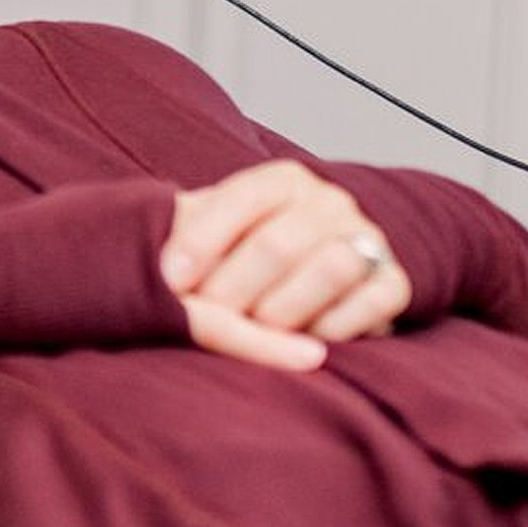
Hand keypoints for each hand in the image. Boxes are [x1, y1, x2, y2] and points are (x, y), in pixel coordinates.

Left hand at [160, 161, 409, 370]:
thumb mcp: (214, 235)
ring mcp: (368, 240)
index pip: (241, 199)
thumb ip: (182, 231)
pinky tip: (301, 344)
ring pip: (330, 268)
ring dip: (284, 309)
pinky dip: (332, 328)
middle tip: (208, 319)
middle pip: (279, 243)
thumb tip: (132, 248)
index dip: (203, 241)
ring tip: (256, 330)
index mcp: (283, 182)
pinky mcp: (394, 283)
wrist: (327, 276)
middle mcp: (330, 203)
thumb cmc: (249, 260)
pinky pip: (369, 305)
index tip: (169, 281)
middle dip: (235, 289)